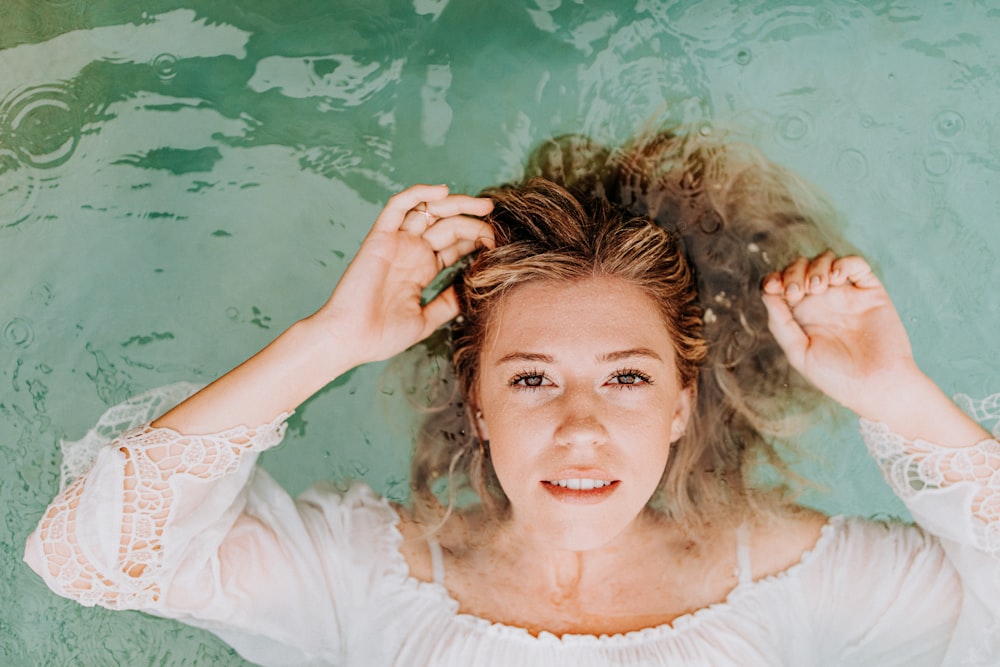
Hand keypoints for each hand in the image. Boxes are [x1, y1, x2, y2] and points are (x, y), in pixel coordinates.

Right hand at [311, 184, 493, 363]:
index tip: (498, 242)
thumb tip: (472, 290)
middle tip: (494, 218)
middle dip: (473, 219)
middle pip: (446, 224)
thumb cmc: (380, 336)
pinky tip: (441, 191)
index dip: (475, 238)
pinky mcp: (380, 238)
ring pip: (428, 211)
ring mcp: (396, 243)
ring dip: (455, 203)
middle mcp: (410, 252)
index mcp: (420, 270)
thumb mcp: (426, 320)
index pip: (453, 244)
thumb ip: (448, 303)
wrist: (349, 339)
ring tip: (482, 205)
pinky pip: (397, 207)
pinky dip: (418, 194)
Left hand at [761, 252, 920, 415]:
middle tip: (797, 293)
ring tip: (817, 288)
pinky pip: (856, 265)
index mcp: (801, 316)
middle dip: (793, 272)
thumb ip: (781, 323)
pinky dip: (843, 263)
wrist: (877, 387)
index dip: (774, 279)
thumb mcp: (799, 353)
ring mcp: (846, 295)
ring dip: (816, 267)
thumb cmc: (837, 377)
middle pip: (800, 268)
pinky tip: (836, 278)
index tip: (772, 287)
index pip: (782, 284)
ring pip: (825, 261)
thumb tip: (767, 293)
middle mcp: (822, 302)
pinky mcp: (870, 292)